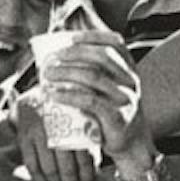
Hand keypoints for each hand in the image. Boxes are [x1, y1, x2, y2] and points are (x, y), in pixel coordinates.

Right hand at [13, 88, 100, 180]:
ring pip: (48, 166)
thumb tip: (95, 164)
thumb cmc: (65, 109)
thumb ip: (88, 134)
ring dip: (55, 180)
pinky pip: (31, 163)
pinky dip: (38, 176)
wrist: (39, 92)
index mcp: (73, 120)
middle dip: (71, 179)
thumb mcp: (80, 114)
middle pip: (65, 163)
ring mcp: (37, 131)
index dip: (86, 171)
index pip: (82, 153)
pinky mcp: (23, 136)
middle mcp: (55, 126)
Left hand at [42, 31, 145, 158]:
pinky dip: (69, 95)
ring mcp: (126, 98)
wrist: (132, 144)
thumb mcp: (108, 90)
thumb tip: (61, 54)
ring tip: (48, 75)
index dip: (93, 37)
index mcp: (129, 69)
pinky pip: (91, 101)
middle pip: (102, 57)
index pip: (116, 43)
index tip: (70, 38)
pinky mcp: (118, 117)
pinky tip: (54, 94)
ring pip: (94, 77)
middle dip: (74, 53)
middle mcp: (130, 81)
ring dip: (66, 72)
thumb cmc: (112, 114)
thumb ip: (93, 72)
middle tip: (52, 58)